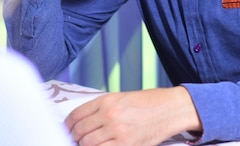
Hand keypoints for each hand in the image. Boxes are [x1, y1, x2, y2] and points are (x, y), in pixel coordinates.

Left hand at [65, 87, 201, 145]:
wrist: (170, 109)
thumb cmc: (148, 102)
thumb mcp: (121, 98)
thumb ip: (102, 108)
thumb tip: (84, 121)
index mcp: (106, 101)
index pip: (76, 115)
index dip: (69, 124)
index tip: (69, 128)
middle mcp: (110, 115)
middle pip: (80, 132)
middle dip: (75, 137)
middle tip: (77, 138)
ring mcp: (118, 132)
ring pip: (88, 144)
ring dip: (86, 145)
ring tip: (89, 143)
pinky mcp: (127, 145)